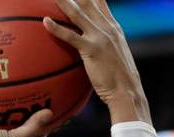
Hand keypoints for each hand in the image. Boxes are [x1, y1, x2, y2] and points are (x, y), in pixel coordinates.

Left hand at [43, 0, 150, 123]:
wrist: (127, 91)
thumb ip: (106, 42)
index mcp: (113, 26)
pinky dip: (57, 28)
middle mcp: (107, 27)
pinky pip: (71, 36)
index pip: (100, 1)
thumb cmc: (119, 78)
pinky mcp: (92, 50)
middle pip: (88, 1)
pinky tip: (45, 21)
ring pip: (78, 14)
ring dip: (63, 2)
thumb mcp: (115, 53)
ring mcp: (100, 37)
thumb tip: (94, 42)